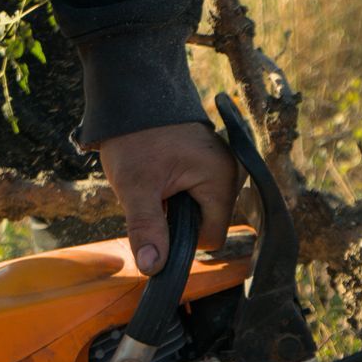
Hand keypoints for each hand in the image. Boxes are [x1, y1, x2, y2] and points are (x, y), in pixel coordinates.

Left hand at [97, 122, 239, 272]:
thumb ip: (147, 229)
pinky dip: (178, 190)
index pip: (211, 237)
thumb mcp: (136, 186)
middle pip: (207, 223)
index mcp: (221, 180)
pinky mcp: (211, 160)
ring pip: (201, 208)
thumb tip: (153, 268)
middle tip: (152, 194)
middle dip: (177, 219)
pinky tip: (162, 173)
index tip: (156, 219)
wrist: (131, 92)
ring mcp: (223, 165)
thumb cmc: (135, 136)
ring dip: (176, 205)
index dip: (181, 239)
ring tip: (155, 180)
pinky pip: (199, 191)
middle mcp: (231, 173)